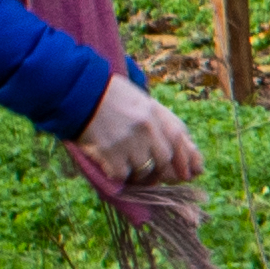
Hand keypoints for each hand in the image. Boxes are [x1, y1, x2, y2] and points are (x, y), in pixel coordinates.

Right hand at [79, 74, 203, 190]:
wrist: (78, 93)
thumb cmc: (110, 98)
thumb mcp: (141, 102)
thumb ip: (163, 124)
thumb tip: (191, 157)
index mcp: (154, 112)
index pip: (179, 139)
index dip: (186, 159)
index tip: (188, 173)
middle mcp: (146, 126)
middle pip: (164, 159)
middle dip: (160, 170)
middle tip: (150, 172)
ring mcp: (129, 140)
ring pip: (145, 170)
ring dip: (138, 174)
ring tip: (127, 166)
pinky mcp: (110, 151)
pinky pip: (123, 175)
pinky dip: (119, 174)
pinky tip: (111, 166)